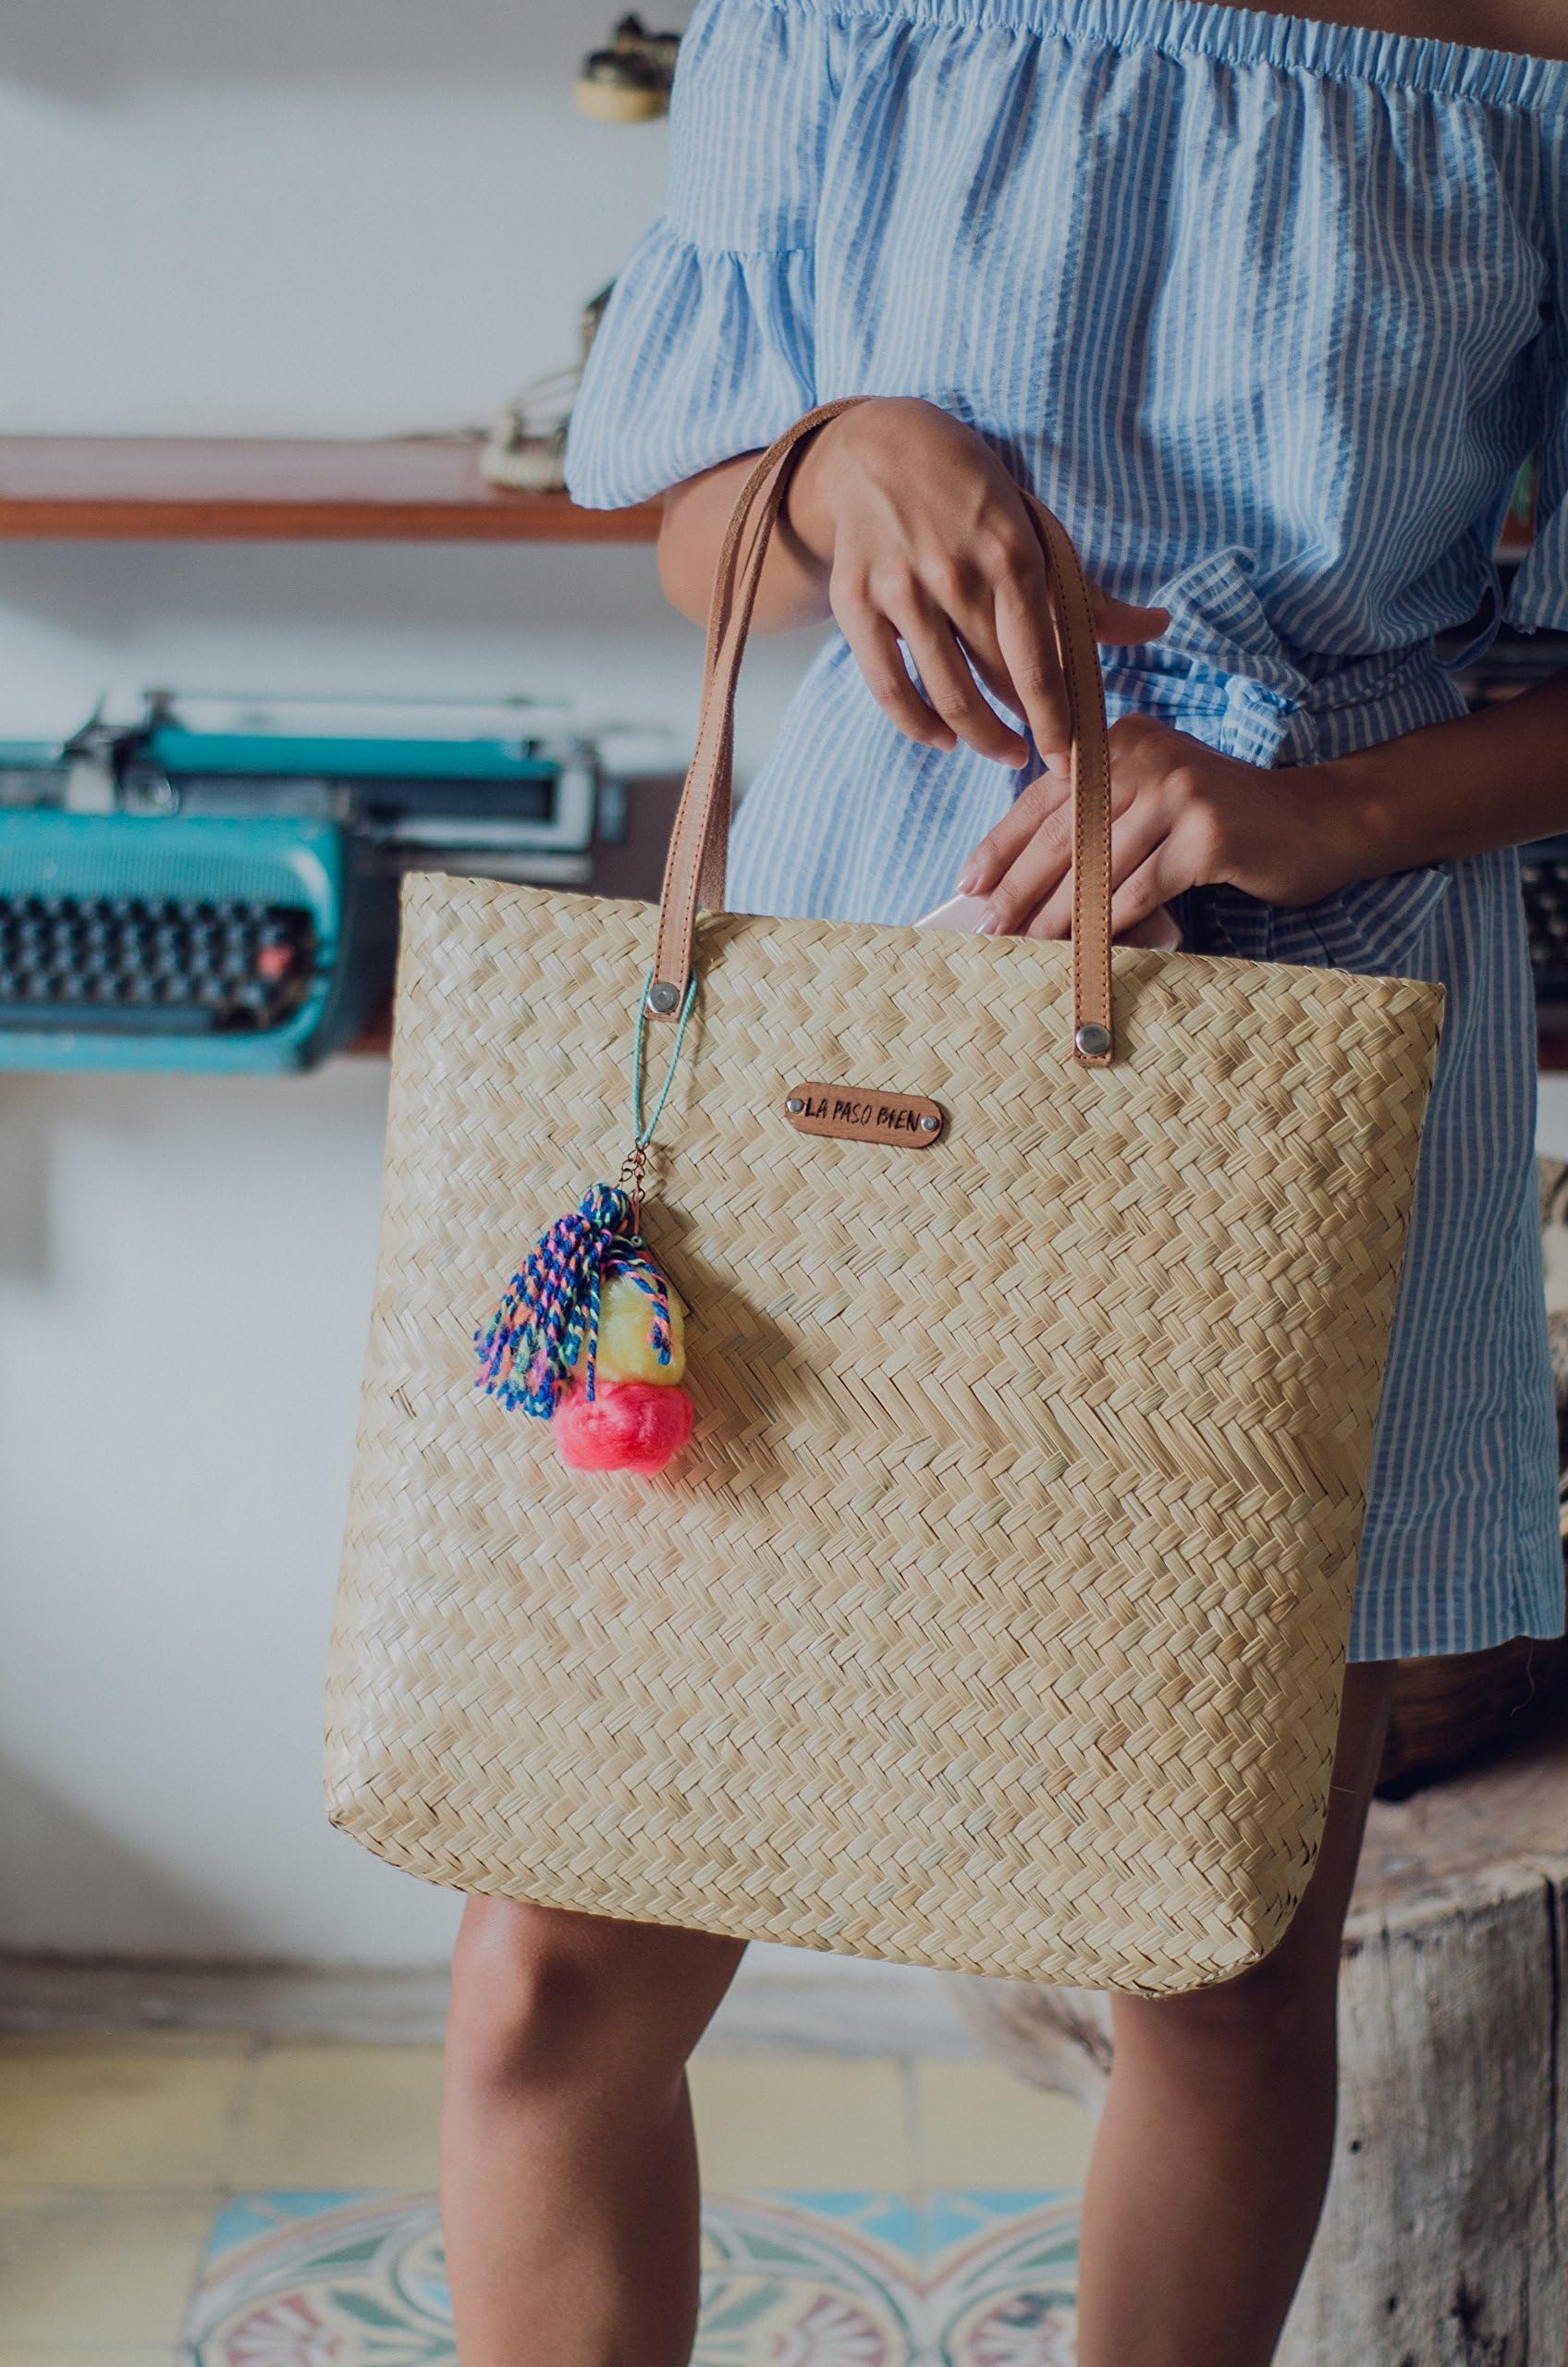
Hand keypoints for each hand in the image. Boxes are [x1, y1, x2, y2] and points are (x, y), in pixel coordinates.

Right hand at [785, 398, 1170, 769]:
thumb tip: (1157, 627)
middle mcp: (955, 573)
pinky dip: (918, 724)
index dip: (1057, 720)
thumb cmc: (969, 492)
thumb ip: (1085, 592)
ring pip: (947, 692)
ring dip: (979, 737)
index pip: (1039, 660)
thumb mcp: (1033, 527)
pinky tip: (943, 739)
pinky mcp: (856, 603)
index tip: (1071, 760)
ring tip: (1003, 751)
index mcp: (1011, 552)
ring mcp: (901, 590)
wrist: (878, 447)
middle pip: (997, 682)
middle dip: (1025, 731)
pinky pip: (889, 686)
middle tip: (1041, 756)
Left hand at [954, 713, 1373, 938]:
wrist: (1317, 823)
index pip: (1047, 795)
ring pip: (1097, 865)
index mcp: (1122, 740)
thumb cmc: (1225, 825)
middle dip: (1021, 885)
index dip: (1003, 843)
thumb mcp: (1154, 805)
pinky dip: (1109, 924)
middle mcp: (1145, 754)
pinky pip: (1140, 889)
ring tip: (1025, 945)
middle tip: (988, 925)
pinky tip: (1085, 949)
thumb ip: (1098, 820)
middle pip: (1065, 831)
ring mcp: (1178, 790)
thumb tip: (1024, 878)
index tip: (970, 883)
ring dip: (1057, 914)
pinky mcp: (1206, 833)